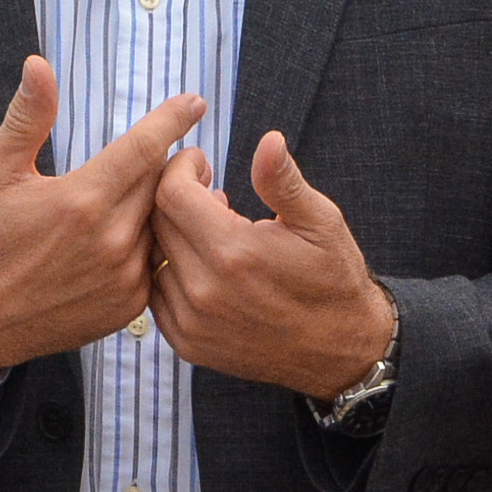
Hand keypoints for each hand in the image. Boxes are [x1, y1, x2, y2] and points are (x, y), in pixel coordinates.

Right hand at [0, 58, 205, 379]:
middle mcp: (109, 239)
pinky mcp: (129, 305)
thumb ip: (27, 117)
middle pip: (162, 183)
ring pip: (166, 223)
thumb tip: (38, 64)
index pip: (145, 148)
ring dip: (166, 203)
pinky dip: (156, 242)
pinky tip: (144, 233)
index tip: (194, 102)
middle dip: (171, 161)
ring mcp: (123, 276)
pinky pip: (161, 262)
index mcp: (80, 199)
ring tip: (166, 189)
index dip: (172, 120)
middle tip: (175, 150)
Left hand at [148, 131, 396, 402]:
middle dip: (176, 195)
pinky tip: (200, 263)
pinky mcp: (188, 345)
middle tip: (207, 190)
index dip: (181, 168)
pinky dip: (170, 272)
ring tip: (209, 228)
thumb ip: (283, 180)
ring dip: (172, 235)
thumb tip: (268, 141)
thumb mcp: (320, 221)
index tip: (201, 163)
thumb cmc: (333, 278)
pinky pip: (156, 295)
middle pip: (158, 222)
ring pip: (153, 258)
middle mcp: (204, 290)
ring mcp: (192, 322)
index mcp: (234, 252)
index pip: (171, 194)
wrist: (339, 351)